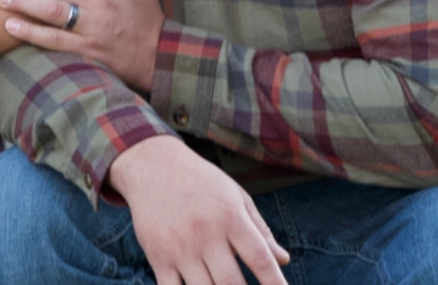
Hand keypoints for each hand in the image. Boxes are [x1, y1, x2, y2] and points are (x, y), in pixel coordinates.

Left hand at [0, 0, 165, 93]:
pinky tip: (14, 27)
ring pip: (51, 13)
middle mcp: (100, 3)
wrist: (160, 55)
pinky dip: (32, 33)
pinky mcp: (89, 52)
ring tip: (1, 0)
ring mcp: (93, 29)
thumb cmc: (146, 14)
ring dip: (22, 5)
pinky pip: (55, 41)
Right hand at [108, 136, 289, 284]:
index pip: (260, 258)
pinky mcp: (158, 256)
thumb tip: (283, 260)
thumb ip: (259, 229)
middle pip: (231, 284)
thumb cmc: (201, 181)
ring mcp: (180, 247)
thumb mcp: (234, 195)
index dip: (275, 283)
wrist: (153, 164)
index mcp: (230, 217)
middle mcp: (206, 233)